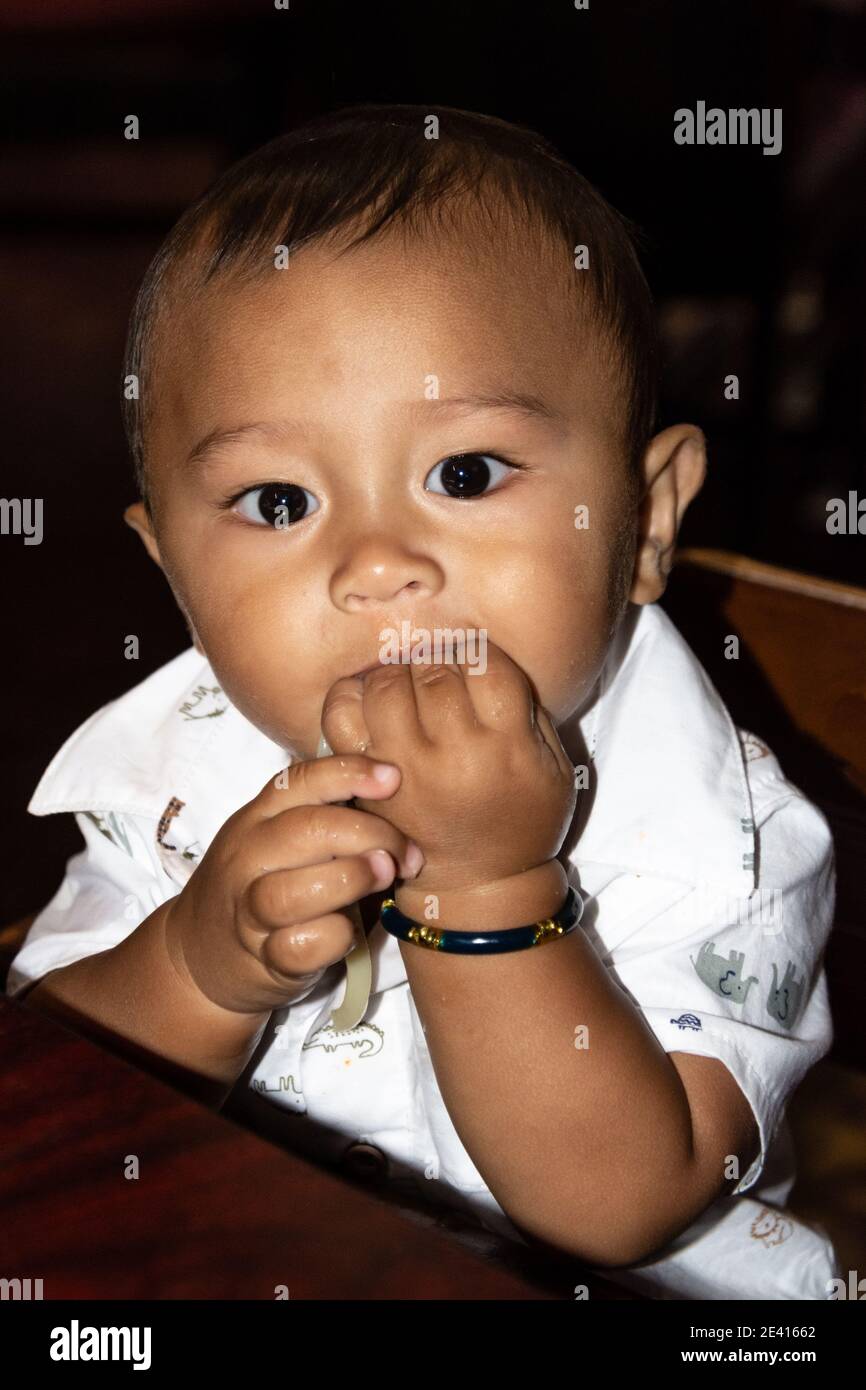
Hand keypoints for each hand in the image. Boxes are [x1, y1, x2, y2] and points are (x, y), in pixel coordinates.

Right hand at [163, 754, 422, 1013]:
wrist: (204, 954)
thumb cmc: (269, 885)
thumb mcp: (284, 840)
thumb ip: (327, 816)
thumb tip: (397, 796)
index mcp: (258, 818)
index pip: (299, 780)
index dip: (349, 772)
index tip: (393, 778)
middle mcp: (247, 857)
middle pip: (305, 831)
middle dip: (369, 834)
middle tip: (405, 853)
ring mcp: (249, 911)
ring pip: (291, 892)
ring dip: (350, 880)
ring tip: (385, 879)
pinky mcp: (263, 960)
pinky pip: (299, 946)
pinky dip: (334, 936)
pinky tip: (351, 930)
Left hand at [320, 642, 576, 896]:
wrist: (480, 884)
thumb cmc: (524, 820)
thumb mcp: (555, 766)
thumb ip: (528, 710)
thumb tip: (484, 661)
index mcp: (507, 746)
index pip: (485, 665)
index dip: (478, 655)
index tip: (476, 666)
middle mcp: (454, 755)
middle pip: (434, 671)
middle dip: (439, 662)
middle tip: (443, 676)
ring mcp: (406, 769)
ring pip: (387, 685)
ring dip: (398, 674)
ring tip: (410, 686)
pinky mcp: (369, 782)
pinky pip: (342, 718)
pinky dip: (350, 696)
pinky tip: (372, 700)